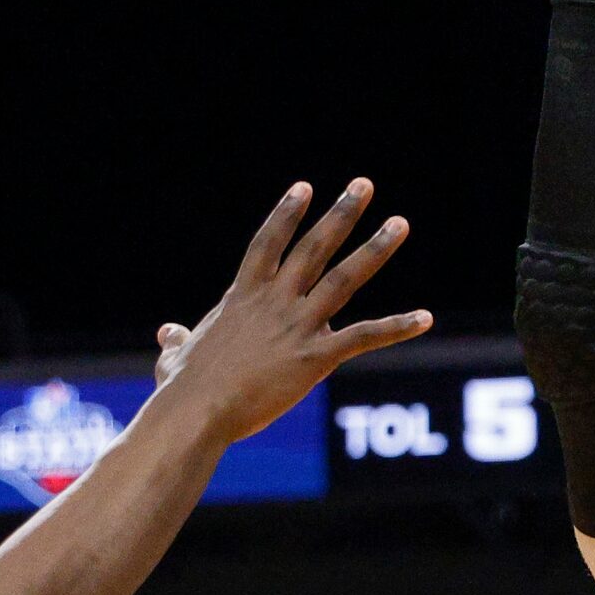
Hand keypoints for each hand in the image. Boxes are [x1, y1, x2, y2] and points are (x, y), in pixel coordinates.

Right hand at [150, 180, 430, 441]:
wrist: (197, 410)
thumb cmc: (183, 388)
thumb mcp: (177, 356)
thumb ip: (178, 339)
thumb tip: (168, 333)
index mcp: (242, 297)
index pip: (268, 244)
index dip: (286, 214)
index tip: (305, 187)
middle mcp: (274, 302)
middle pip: (313, 247)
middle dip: (341, 213)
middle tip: (364, 184)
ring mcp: (297, 326)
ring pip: (343, 278)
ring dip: (374, 248)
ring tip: (399, 223)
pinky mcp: (315, 358)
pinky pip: (364, 337)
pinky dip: (397, 327)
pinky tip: (426, 318)